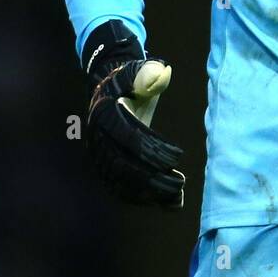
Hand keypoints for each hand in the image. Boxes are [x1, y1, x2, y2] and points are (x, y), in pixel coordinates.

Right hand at [81, 20, 184, 207]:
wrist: (110, 91)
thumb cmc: (132, 80)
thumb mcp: (140, 71)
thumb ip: (149, 72)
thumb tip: (160, 73)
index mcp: (105, 113)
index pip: (129, 138)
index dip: (153, 150)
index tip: (178, 157)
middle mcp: (96, 138)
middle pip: (123, 165)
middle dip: (152, 178)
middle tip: (181, 183)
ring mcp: (98, 156)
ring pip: (121, 182)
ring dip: (150, 193)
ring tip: (178, 196)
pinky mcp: (104, 168)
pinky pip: (121, 189)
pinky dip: (143, 200)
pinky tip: (167, 205)